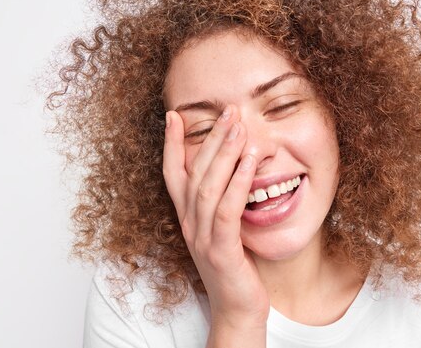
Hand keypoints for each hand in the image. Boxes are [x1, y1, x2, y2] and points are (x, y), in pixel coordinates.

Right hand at [163, 105, 269, 339]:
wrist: (237, 311)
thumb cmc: (234, 268)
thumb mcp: (222, 230)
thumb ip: (221, 202)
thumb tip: (233, 169)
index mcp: (187, 217)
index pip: (173, 173)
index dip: (170, 144)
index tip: (173, 114)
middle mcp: (189, 224)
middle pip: (194, 173)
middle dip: (210, 138)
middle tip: (228, 110)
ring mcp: (201, 238)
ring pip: (208, 187)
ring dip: (224, 154)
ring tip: (239, 127)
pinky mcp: (221, 251)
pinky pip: (227, 211)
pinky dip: (237, 184)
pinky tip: (249, 163)